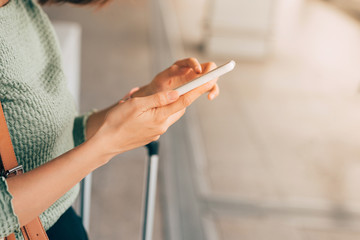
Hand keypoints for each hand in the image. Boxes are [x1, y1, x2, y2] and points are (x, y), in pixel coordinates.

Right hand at [94, 77, 218, 157]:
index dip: (198, 89)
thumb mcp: (136, 105)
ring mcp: (158, 131)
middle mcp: (162, 126)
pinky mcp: (153, 134)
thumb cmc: (117, 121)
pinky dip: (164, 111)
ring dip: (174, 103)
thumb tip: (176, 93)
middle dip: (187, 95)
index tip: (210, 80)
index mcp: (159, 117)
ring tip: (171, 93)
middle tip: (194, 82)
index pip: (184, 100)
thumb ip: (158, 99)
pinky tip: (154, 107)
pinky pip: (163, 119)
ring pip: (172, 113)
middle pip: (180, 107)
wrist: (106, 142)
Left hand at [132, 58, 219, 99]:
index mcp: (181, 66)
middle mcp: (191, 70)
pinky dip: (212, 91)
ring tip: (210, 95)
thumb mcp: (161, 78)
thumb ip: (170, 73)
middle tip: (208, 84)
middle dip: (211, 73)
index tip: (198, 72)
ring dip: (213, 84)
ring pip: (210, 78)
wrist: (156, 96)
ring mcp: (196, 79)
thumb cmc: (158, 86)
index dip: (196, 65)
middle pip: (208, 67)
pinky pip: (208, 87)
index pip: (192, 61)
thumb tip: (183, 69)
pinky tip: (209, 97)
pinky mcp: (198, 87)